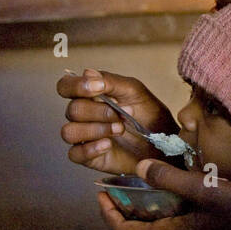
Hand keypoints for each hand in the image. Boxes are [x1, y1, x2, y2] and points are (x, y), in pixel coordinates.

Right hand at [58, 68, 176, 175]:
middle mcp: (83, 115)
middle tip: (122, 115)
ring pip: (69, 132)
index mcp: (90, 95)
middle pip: (72, 110)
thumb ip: (112, 82)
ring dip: (95, 130)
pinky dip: (91, 148)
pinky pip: (75, 154)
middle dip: (99, 112)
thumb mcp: (136, 93)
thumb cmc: (150, 117)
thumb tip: (88, 73)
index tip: (98, 88)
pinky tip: (108, 145)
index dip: (76, 86)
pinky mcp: (87, 156)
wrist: (164, 145)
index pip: (66, 86)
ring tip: (119, 130)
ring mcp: (84, 136)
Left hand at [95, 158, 230, 229]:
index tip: (101, 193)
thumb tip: (140, 166)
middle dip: (119, 218)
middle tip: (114, 194)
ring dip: (138, 222)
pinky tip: (167, 206)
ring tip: (137, 196)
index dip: (108, 213)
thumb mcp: (207, 189)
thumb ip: (170, 178)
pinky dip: (157, 225)